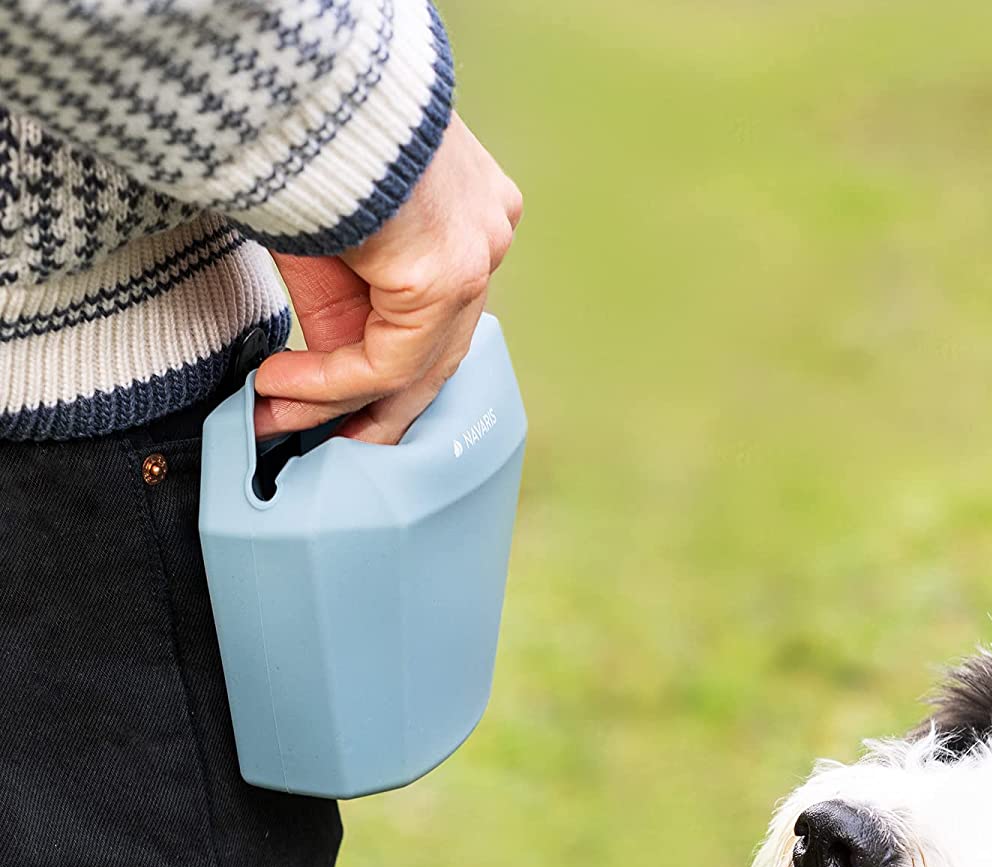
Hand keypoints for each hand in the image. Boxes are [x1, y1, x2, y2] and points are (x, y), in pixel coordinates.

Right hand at [253, 115, 522, 444]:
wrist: (300, 71)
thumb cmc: (304, 132)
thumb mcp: (327, 232)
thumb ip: (341, 306)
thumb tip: (325, 381)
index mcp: (470, 215)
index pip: (436, 316)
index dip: (383, 372)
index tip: (328, 400)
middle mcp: (486, 236)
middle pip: (438, 352)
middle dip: (376, 409)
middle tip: (328, 444)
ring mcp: (477, 256)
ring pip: (415, 367)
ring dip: (340, 405)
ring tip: (280, 420)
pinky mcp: (446, 273)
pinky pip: (389, 360)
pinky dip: (330, 383)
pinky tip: (279, 386)